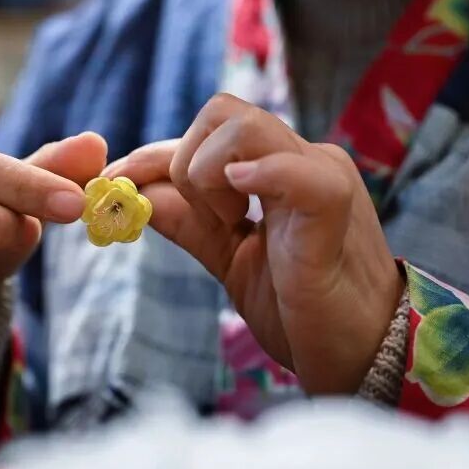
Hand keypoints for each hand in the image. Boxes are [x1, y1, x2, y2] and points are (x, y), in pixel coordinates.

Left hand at [105, 93, 402, 393]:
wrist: (358, 355)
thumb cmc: (301, 309)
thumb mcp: (229, 259)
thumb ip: (188, 223)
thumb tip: (135, 192)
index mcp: (277, 169)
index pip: (204, 134)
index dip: (149, 157)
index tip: (110, 186)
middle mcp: (300, 158)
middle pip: (220, 113)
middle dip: (186, 165)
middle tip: (210, 224)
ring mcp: (320, 174)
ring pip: (244, 126)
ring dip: (211, 177)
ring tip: (233, 228)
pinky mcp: (335, 206)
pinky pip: (298, 170)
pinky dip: (261, 175)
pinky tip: (242, 210)